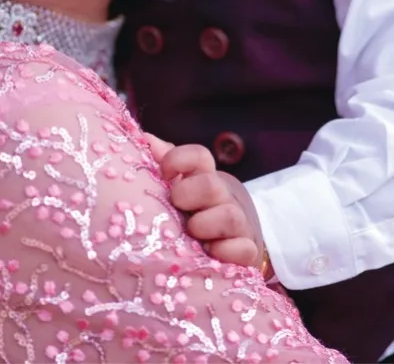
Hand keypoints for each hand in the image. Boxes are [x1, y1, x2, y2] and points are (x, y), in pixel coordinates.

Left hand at [144, 133, 266, 270]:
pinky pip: (243, 250)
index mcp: (206, 177)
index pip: (199, 156)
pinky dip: (226, 252)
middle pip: (211, 185)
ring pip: (229, 216)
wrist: (237, 240)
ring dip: (204, 225)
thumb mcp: (180, 187)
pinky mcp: (247, 251)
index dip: (178, 160)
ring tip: (191, 233)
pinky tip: (210, 254)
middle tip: (175, 207)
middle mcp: (224, 196)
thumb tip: (146, 139)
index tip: (163, 174)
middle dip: (188, 195)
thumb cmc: (196, 211)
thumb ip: (164, 162)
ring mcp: (238, 223)